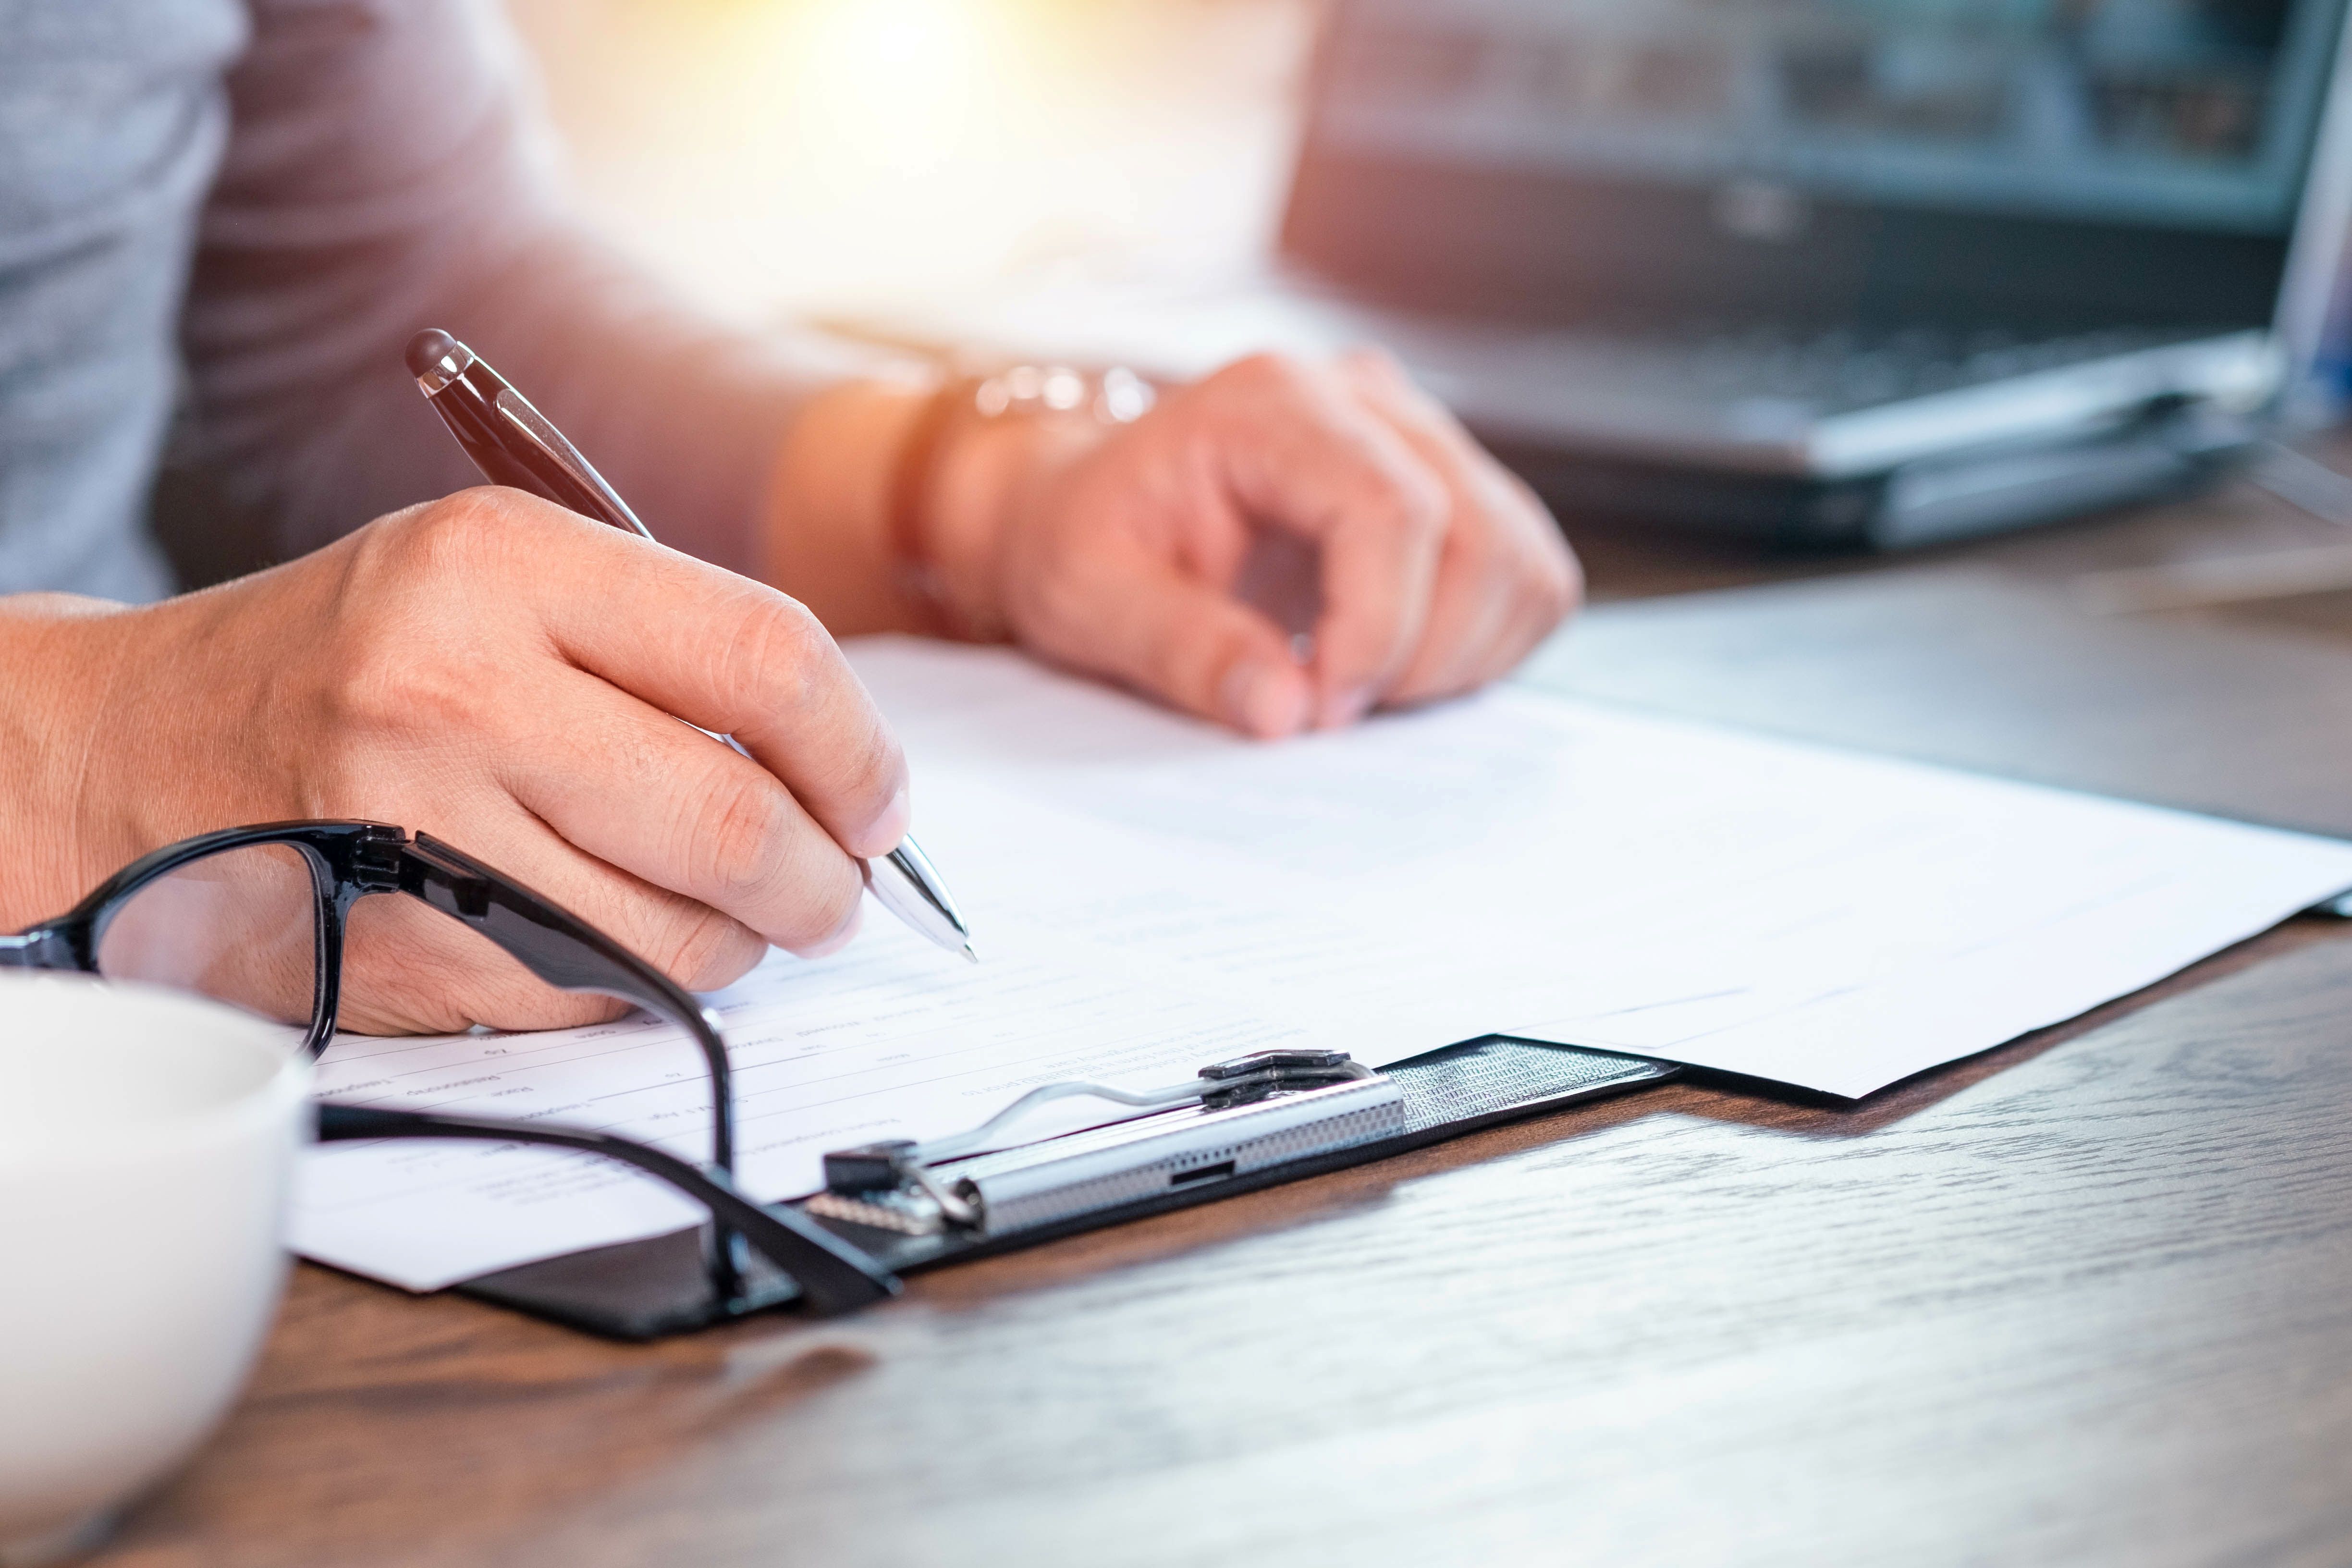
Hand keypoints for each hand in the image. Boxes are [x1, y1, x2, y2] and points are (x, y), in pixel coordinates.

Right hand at [0, 490, 907, 1032]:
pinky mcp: (404, 947)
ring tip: (732, 912)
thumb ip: (672, 648)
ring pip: (683, 937)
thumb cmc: (363, 656)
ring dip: (746, 943)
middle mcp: (457, 688)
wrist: (141, 747)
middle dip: (828, 880)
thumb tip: (852, 778)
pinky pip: (600, 999)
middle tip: (839, 890)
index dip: (860, 750)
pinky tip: (620, 934)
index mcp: (504, 562)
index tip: (883, 801)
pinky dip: (649, 985)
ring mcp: (420, 829)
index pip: (767, 659)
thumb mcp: (502, 579)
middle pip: (737, 820)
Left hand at [925, 349, 1581, 737]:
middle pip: (1477, 533)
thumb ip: (1180, 650)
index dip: (1378, 626)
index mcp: (1273, 402)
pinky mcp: (1451, 492)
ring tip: (1359, 693)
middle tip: (1328, 714)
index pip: (1391, 505)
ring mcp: (1420, 441)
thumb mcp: (1087, 600)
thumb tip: (1284, 712)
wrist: (1090, 512)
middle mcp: (1366, 400)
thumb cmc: (1084, 542)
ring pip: (1519, 559)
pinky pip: (1524, 578)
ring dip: (1461, 657)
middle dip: (1420, 656)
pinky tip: (1395, 671)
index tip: (1320, 709)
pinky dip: (1481, 648)